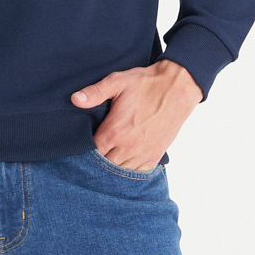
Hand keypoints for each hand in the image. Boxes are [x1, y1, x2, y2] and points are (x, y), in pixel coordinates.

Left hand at [71, 59, 202, 169]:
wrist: (178, 88)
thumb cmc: (147, 83)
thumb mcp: (118, 81)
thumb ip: (95, 92)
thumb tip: (75, 99)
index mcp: (115, 131)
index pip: (92, 152)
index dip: (85, 150)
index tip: (83, 145)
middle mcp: (128, 147)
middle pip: (104, 165)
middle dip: (98, 160)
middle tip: (95, 151)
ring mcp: (142, 153)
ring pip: (120, 171)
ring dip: (113, 166)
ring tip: (109, 156)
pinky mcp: (155, 155)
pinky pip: (137, 172)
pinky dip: (129, 169)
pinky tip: (124, 161)